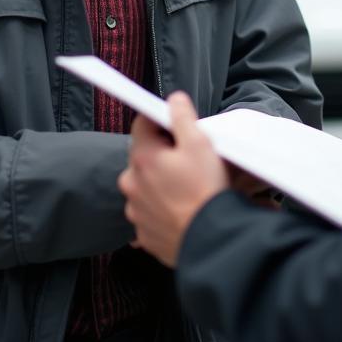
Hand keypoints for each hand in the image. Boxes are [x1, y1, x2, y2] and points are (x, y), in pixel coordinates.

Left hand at [118, 91, 230, 266]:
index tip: (175, 126)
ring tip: (186, 188)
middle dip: (161, 153)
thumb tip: (174, 100)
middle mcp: (131, 184)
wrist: (210, 241)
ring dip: (159, 181)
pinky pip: (149, 211)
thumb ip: (182, 117)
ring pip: (144, 184)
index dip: (160, 120)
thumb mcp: (200, 144)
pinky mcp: (143, 233)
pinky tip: (181, 208)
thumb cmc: (205, 190)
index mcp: (142, 158)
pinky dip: (161, 207)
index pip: (141, 123)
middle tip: (187, 160)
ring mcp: (135, 211)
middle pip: (143, 155)